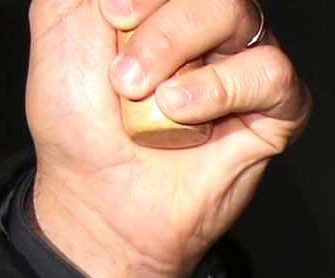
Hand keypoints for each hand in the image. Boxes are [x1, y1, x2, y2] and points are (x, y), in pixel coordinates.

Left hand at [27, 0, 309, 277]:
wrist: (101, 201)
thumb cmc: (79, 124)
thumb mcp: (59, 23)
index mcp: (160, 0)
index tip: (110, 16)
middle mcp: (206, 21)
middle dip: (161, 27)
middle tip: (125, 78)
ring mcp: (242, 62)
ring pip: (238, 14)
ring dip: (184, 52)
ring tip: (157, 102)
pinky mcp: (275, 110)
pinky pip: (273, 75)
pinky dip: (226, 87)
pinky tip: (186, 111)